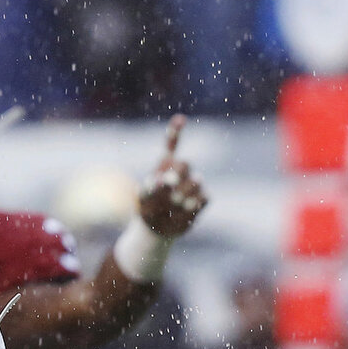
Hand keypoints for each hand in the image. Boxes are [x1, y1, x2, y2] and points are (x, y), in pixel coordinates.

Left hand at [137, 116, 206, 239]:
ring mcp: (193, 185)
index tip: (180, 119)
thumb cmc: (148, 210)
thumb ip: (149, 190)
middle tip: (169, 183)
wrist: (157, 229)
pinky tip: (184, 208)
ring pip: (196, 180)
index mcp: (164, 167)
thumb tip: (162, 181)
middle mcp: (180, 173)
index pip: (171, 146)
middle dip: (178, 173)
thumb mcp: (143, 201)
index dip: (175, 132)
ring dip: (183, 192)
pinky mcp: (202, 199)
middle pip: (185, 163)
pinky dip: (193, 204)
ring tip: (173, 202)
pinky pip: (204, 197)